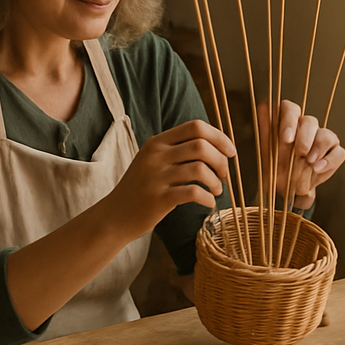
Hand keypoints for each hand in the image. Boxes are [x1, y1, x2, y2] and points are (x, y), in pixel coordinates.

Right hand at [102, 119, 234, 241]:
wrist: (114, 217)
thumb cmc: (141, 189)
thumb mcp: (153, 161)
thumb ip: (178, 150)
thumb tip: (217, 146)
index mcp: (157, 143)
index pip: (195, 127)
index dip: (219, 137)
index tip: (230, 152)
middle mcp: (155, 156)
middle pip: (201, 145)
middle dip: (221, 160)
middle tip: (223, 175)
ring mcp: (156, 177)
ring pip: (200, 169)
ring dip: (216, 181)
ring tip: (216, 191)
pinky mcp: (158, 199)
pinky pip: (193, 192)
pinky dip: (208, 198)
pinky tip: (209, 203)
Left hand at [256, 99, 344, 209]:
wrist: (287, 188)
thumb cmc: (275, 168)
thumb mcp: (266, 155)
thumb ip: (268, 138)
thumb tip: (267, 116)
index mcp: (286, 122)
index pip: (289, 109)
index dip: (290, 120)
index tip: (287, 138)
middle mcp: (305, 127)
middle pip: (310, 121)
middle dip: (305, 137)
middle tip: (300, 152)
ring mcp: (321, 138)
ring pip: (326, 134)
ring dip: (319, 148)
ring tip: (310, 163)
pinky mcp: (334, 152)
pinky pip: (339, 152)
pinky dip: (330, 161)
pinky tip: (318, 169)